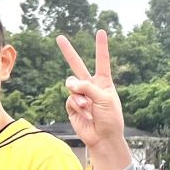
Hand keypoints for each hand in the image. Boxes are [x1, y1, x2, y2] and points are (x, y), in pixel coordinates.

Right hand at [56, 30, 131, 169]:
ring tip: (86, 105)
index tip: (101, 32)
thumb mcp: (104, 98)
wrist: (103, 137)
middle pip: (77, 65)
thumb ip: (88, 87)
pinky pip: (69, 99)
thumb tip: (70, 84)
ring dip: (78, 93)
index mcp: (104, 82)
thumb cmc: (110, 118)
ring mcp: (80, 95)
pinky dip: (76, 105)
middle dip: (68, 51)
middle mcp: (91, 86)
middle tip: (59, 37)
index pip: (101, 61)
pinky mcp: (72, 106)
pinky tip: (84, 113)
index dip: (101, 47)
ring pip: (70, 84)